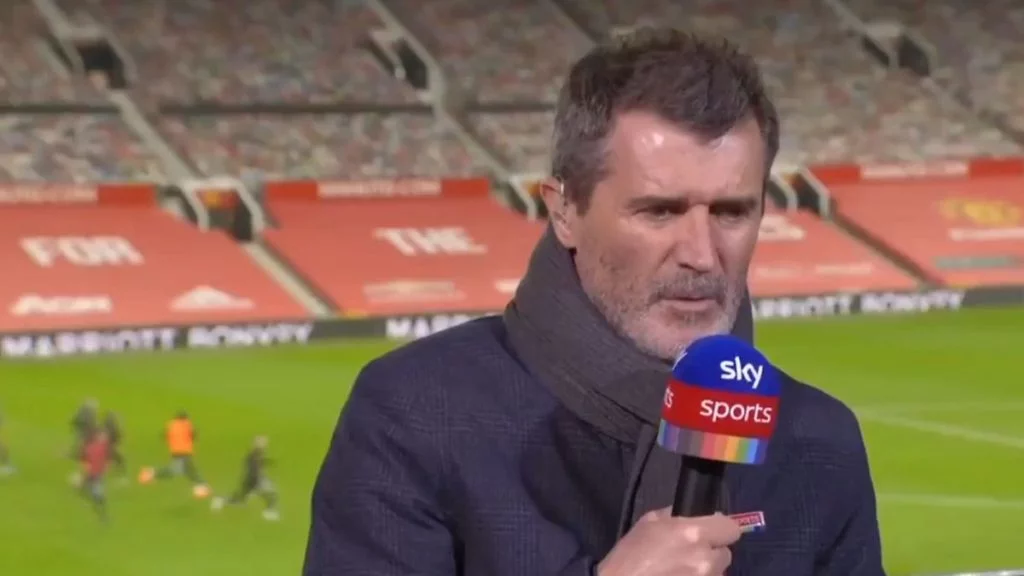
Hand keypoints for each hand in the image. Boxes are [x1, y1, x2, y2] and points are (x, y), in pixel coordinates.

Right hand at [596, 508, 741, 575]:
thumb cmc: (630, 555)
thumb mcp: (649, 522)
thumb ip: (676, 516)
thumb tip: (696, 517)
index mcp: (694, 534)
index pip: (731, 528)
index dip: (721, 529)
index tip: (710, 532)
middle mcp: (706, 560)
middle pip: (725, 554)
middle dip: (711, 553)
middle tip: (690, 555)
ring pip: (718, 573)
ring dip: (706, 571)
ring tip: (682, 572)